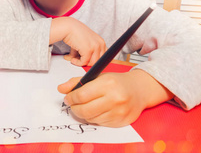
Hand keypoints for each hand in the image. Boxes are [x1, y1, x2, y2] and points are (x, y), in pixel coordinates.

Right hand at [50, 17, 105, 65]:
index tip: (86, 61)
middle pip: (98, 62)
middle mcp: (100, 44)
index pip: (103, 57)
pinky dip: (77, 63)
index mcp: (101, 41)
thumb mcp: (85, 42)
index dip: (94, 60)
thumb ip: (87, 52)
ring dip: (82, 63)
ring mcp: (95, 47)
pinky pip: (84, 62)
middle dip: (87, 62)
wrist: (68, 27)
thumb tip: (84, 62)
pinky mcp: (88, 50)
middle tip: (78, 60)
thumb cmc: (75, 32)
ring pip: (92, 63)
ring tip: (75, 59)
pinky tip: (72, 59)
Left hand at [57, 70, 173, 126]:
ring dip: (83, 113)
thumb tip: (60, 89)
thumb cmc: (116, 82)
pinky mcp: (121, 121)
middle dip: (74, 108)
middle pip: (84, 110)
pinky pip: (100, 123)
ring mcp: (118, 112)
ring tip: (85, 106)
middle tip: (72, 104)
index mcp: (107, 84)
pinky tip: (97, 110)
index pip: (81, 95)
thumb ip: (77, 82)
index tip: (67, 98)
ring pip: (91, 118)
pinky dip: (94, 118)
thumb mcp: (97, 76)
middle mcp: (114, 98)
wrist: (139, 89)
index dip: (70, 98)